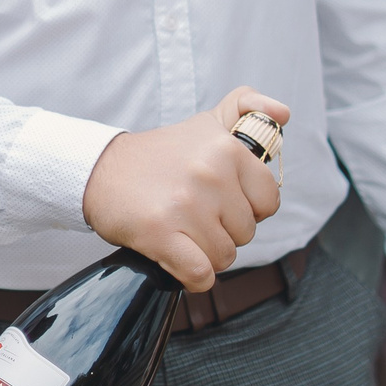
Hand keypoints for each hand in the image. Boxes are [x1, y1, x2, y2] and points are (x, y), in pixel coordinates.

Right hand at [81, 87, 288, 292]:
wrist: (101, 171)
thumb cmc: (161, 154)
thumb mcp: (207, 122)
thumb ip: (248, 108)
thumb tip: (284, 113)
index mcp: (227, 148)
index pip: (268, 201)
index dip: (246, 208)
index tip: (222, 201)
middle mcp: (210, 174)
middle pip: (245, 233)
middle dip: (223, 231)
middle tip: (195, 215)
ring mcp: (185, 205)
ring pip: (224, 256)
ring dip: (205, 253)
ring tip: (183, 232)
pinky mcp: (160, 233)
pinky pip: (200, 274)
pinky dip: (193, 277)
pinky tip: (179, 260)